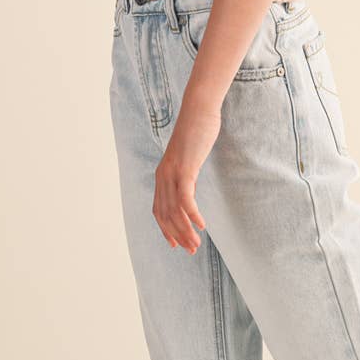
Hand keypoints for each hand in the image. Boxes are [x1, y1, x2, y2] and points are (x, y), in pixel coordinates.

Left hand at [153, 96, 220, 254]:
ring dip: (185, 231)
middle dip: (177, 235)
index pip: (158, 209)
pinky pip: (185, 199)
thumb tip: (189, 187)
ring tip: (196, 244)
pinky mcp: (185, 169)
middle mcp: (163, 175)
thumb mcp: (189, 156)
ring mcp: (172, 172)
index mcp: (162, 174)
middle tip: (191, 250)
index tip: (175, 244)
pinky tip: (201, 225)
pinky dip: (192, 216)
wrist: (199, 109)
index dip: (165, 229)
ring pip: (174, 211)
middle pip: (165, 215)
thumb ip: (187, 172)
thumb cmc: (197, 130)